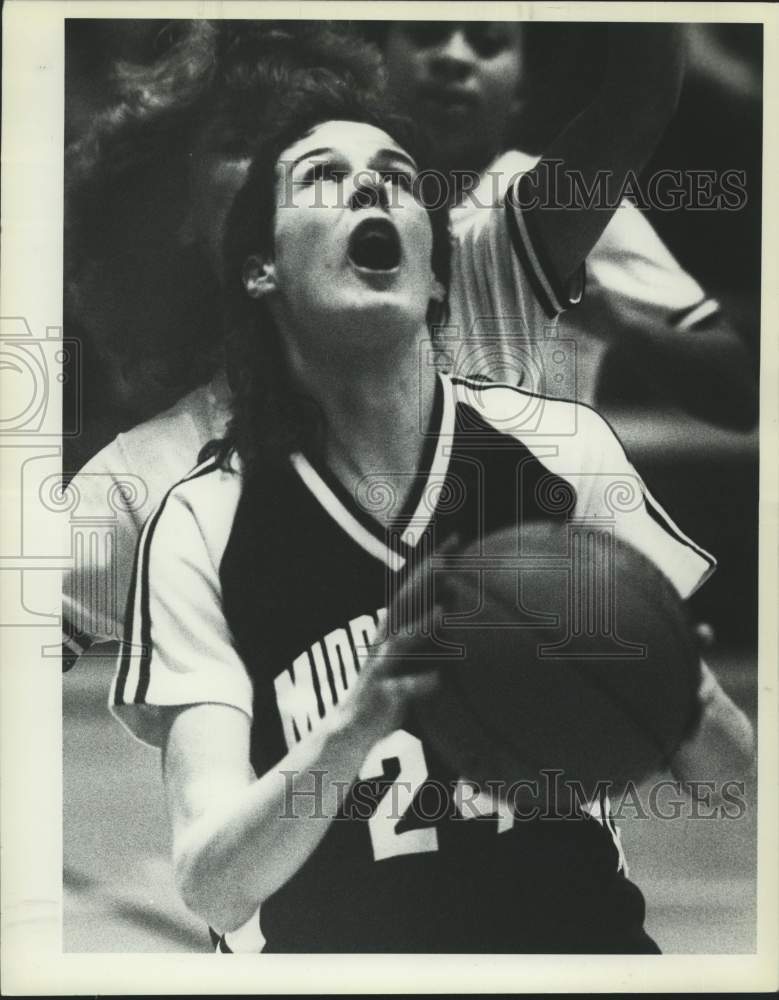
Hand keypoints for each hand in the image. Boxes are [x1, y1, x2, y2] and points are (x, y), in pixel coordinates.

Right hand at [331, 536, 460, 744]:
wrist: (350, 728)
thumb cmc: (390, 686)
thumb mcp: (409, 653)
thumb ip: (429, 628)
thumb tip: (460, 602)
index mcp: (394, 628)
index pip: (415, 588)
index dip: (434, 562)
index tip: (457, 539)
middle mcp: (385, 641)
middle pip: (404, 604)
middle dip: (424, 581)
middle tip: (447, 559)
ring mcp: (380, 668)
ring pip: (399, 644)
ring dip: (419, 628)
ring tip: (441, 613)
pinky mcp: (379, 696)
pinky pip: (398, 690)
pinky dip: (417, 684)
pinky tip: (436, 680)